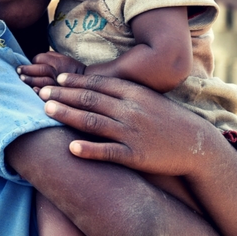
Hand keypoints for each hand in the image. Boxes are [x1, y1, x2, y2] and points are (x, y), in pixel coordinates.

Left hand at [17, 52, 84, 90]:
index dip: (33, 62)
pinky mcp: (60, 97)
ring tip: (22, 78)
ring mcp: (59, 85)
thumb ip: (49, 57)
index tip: (29, 65)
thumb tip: (33, 60)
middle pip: (41, 69)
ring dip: (31, 80)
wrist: (88, 87)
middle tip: (18, 71)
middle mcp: (59, 73)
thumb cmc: (71, 71)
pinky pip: (49, 95)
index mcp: (59, 62)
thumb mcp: (63, 58)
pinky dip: (40, 92)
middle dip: (28, 69)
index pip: (40, 59)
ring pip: (43, 81)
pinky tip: (33, 90)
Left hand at [39, 72, 218, 177]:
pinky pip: (108, 152)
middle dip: (63, 95)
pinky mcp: (135, 156)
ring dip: (68, 115)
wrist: (196, 144)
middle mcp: (131, 110)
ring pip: (94, 122)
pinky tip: (71, 148)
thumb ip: (123, 92)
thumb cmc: (167, 120)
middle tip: (41, 92)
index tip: (56, 80)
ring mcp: (132, 133)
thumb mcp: (148, 99)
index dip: (75, 81)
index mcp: (134, 93)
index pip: (98, 84)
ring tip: (47, 110)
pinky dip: (89, 149)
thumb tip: (95, 88)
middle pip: (90, 100)